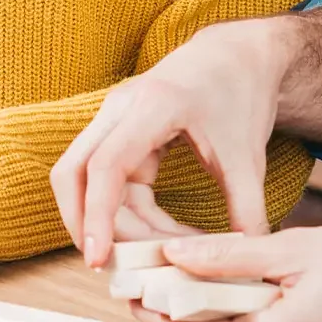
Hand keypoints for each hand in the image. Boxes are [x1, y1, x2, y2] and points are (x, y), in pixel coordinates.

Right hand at [52, 18, 291, 266]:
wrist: (239, 54)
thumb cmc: (242, 93)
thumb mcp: (248, 155)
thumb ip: (247, 208)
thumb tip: (245, 258)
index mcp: (153, 105)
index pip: (106, 165)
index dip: (98, 215)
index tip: (98, 257)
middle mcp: (122, 108)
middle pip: (73, 171)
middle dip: (83, 223)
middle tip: (107, 267)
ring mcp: (116, 119)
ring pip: (87, 180)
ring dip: (111, 222)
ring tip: (148, 259)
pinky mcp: (121, 133)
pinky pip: (108, 180)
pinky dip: (126, 212)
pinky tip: (157, 236)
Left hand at [133, 217, 321, 321]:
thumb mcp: (302, 248)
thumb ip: (233, 257)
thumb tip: (178, 257)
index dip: (153, 307)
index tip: (132, 277)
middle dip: (175, 308)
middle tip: (153, 267)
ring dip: (210, 309)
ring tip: (192, 266)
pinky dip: (244, 314)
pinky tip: (241, 282)